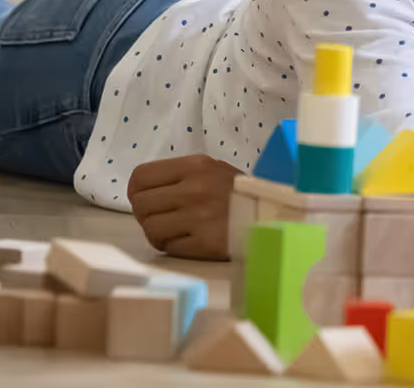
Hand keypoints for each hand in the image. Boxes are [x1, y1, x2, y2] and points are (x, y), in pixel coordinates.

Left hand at [127, 154, 241, 259]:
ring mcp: (199, 216)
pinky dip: (174, 247)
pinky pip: (168, 247)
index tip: (147, 200)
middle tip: (164, 219)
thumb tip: (143, 192)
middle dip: (147, 215)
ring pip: (150, 228)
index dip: (137, 192)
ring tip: (176, 233)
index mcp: (196, 166)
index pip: (140, 176)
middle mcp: (194, 188)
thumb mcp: (214, 171)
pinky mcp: (204, 243)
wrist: (276, 217)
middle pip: (141, 204)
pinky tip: (190, 242)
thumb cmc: (241, 194)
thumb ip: (182, 176)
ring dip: (159, 234)